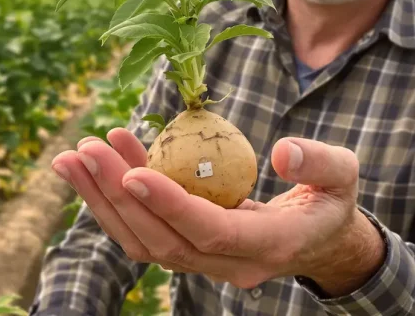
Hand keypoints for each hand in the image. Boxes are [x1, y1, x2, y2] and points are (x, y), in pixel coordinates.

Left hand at [50, 129, 385, 293]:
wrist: (320, 240)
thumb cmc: (331, 200)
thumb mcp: (343, 175)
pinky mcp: (189, 250)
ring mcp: (206, 263)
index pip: (210, 232)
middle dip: (118, 196)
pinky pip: (145, 231)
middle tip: (85, 150)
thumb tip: (283, 151)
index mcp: (268, 246)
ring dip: (103, 201)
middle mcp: (230, 265)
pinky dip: (116, 200)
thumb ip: (320, 163)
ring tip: (71, 158)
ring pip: (144, 241)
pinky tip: (97, 164)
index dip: (170, 206)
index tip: (132, 173)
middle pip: (163, 240)